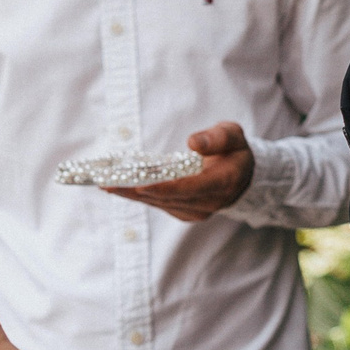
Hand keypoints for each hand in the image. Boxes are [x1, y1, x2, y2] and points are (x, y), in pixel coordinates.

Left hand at [106, 121, 252, 221]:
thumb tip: (193, 142)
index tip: (139, 185)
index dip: (164, 188)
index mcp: (223, 182)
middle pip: (168, 198)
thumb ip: (216, 138)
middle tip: (108, 183)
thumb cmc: (234, 151)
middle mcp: (209, 202)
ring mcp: (197, 212)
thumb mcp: (233, 135)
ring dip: (132, 195)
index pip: (190, 187)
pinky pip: (160, 205)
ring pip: (160, 204)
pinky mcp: (187, 214)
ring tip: (106, 185)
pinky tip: (121, 188)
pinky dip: (140, 197)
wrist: (243, 177)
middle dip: (136, 191)